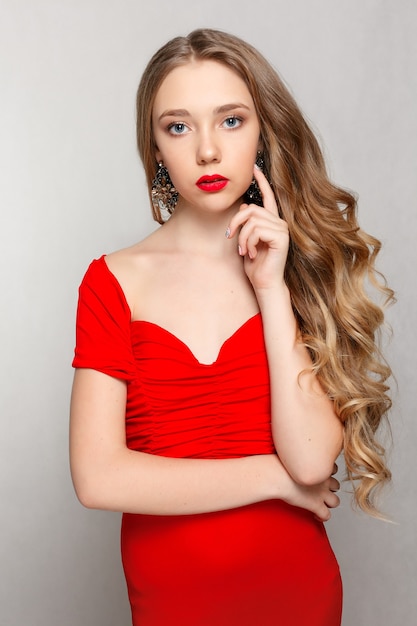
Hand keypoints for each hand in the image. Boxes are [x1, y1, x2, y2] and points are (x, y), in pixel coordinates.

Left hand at [227, 166, 289, 290]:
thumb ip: (246, 224)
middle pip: (251, 209)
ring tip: (243, 250)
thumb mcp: (245, 241)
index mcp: (271, 221)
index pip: (268, 197)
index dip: (261, 181)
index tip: (254, 167)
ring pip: (252, 220)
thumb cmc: (255, 265)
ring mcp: (282, 229)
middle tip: (230, 238)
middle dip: (235, 223)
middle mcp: (279, 222)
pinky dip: (248, 242)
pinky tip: (250, 253)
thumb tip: (243, 207)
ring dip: (241, 237)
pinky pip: (256, 230)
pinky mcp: (281, 238)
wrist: (264, 283)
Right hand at [281, 462, 340, 521]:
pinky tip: (316, 516)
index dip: (328, 474)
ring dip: (329, 503)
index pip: (333, 469)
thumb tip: (294, 457)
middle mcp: (324, 480)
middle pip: (336, 485)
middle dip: (331, 488)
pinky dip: (322, 517)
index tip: (320, 476)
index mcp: (320, 466)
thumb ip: (301, 460)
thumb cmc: (281, 466)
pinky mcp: (316, 505)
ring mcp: (321, 493)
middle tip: (320, 490)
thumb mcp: (294, 458)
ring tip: (321, 504)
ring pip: (335, 502)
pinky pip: (326, 515)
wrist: (278, 476)